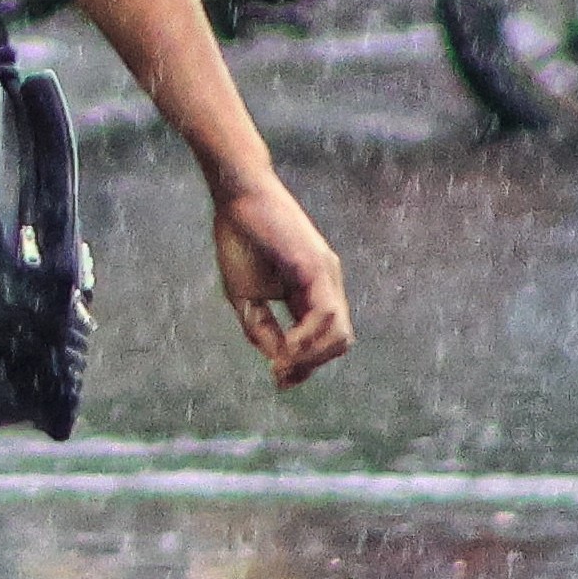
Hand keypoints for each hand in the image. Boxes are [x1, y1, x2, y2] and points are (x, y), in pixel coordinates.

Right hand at [210, 173, 351, 388]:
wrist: (238, 197)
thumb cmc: (239, 239)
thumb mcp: (244, 295)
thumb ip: (260, 327)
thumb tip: (276, 360)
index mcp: (309, 294)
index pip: (323, 340)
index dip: (304, 366)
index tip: (279, 381)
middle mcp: (327, 288)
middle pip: (338, 343)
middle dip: (310, 366)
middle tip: (279, 376)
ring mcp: (326, 278)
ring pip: (339, 334)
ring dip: (311, 357)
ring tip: (281, 362)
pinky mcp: (318, 268)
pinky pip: (325, 314)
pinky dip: (308, 338)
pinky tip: (286, 346)